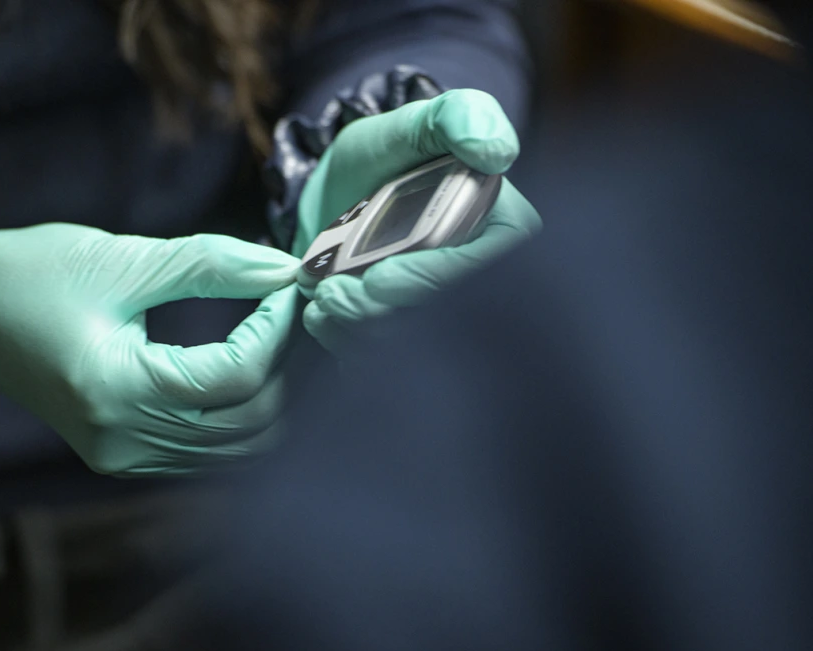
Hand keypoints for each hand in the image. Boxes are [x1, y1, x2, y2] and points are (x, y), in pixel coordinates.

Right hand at [0, 224, 299, 475]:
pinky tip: (234, 369)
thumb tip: (285, 269)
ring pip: (233, 449)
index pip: (235, 377)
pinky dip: (231, 415)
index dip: (276, 329)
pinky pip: (202, 451)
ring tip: (266, 337)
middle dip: (281, 367)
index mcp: (116, 389)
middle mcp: (122, 440)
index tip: (287, 285)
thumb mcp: (124, 259)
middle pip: (247, 425)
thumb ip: (211, 264)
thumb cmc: (31, 276)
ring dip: (262, 395)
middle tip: (282, 312)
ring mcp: (121, 458)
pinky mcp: (121, 457)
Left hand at [292, 89, 541, 351]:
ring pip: (412, 348)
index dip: (432, 282)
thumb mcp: (412, 123)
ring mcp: (441, 314)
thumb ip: (457, 117)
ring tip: (320, 302)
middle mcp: (479, 280)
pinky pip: (385, 363)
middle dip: (383, 315)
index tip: (377, 278)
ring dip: (358, 333)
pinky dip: (347, 348)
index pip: (485, 272)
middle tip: (331, 296)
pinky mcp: (404, 339)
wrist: (334, 197)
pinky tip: (321, 321)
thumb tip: (498, 151)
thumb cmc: (382, 156)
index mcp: (499, 231)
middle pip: (446, 321)